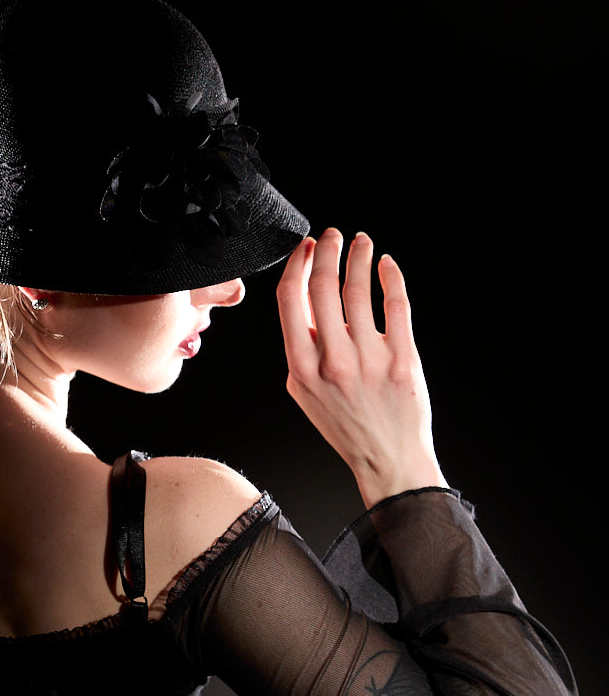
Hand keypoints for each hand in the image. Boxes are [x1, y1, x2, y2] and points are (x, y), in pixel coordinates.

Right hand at [276, 229, 447, 507]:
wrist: (387, 459)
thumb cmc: (347, 425)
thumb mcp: (306, 393)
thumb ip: (301, 351)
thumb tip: (304, 302)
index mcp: (302, 368)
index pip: (292, 301)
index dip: (297, 266)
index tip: (305, 248)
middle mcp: (333, 362)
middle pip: (324, 289)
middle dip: (327, 252)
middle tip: (332, 235)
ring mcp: (369, 361)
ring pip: (359, 292)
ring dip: (360, 258)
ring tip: (362, 242)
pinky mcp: (402, 360)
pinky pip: (397, 306)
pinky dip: (391, 279)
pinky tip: (387, 266)